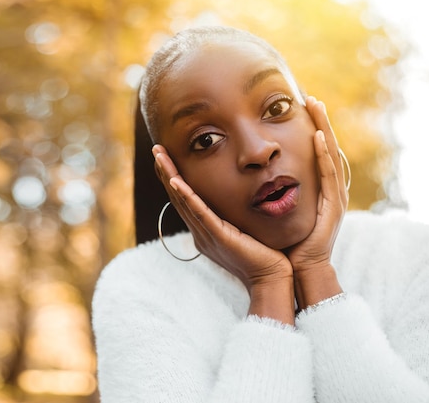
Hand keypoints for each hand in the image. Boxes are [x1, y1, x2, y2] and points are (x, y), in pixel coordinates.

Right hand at [152, 145, 294, 323]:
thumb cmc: (266, 255)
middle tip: (156, 149)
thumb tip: (243, 195)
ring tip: (160, 157)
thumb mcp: (246, 229)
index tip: (166, 156)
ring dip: (169, 177)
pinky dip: (186, 196)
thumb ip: (238, 215)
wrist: (272, 279)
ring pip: (183, 201)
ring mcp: (207, 236)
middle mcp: (201, 233)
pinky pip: (199, 213)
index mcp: (206, 230)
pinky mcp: (218, 237)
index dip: (174, 177)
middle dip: (166, 172)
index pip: (185, 199)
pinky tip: (176, 181)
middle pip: (178, 197)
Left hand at [287, 96, 346, 305]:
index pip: (314, 152)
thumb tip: (245, 178)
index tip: (300, 106)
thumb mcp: (272, 210)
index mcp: (315, 190)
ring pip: (330, 154)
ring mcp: (334, 197)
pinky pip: (330, 174)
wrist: (295, 270)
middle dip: (320, 121)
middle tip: (311, 97)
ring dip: (324, 128)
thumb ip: (266, 192)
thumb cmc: (281, 243)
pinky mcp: (334, 206)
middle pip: (326, 147)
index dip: (310, 129)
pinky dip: (324, 154)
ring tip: (317, 105)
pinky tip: (318, 135)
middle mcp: (328, 190)